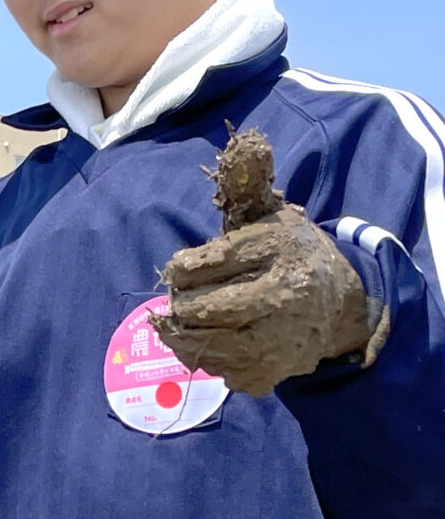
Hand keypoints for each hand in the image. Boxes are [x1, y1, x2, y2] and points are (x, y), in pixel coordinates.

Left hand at [151, 206, 376, 398]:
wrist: (340, 307)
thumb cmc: (289, 256)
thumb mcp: (272, 216)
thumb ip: (248, 185)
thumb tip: (246, 145)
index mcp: (279, 252)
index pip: (206, 264)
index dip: (180, 268)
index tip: (179, 268)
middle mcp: (284, 297)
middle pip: (203, 310)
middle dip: (180, 304)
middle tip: (178, 299)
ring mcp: (279, 342)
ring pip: (205, 346)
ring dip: (182, 334)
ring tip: (182, 321)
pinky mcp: (271, 373)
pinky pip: (219, 371)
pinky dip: (204, 357)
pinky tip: (208, 341)